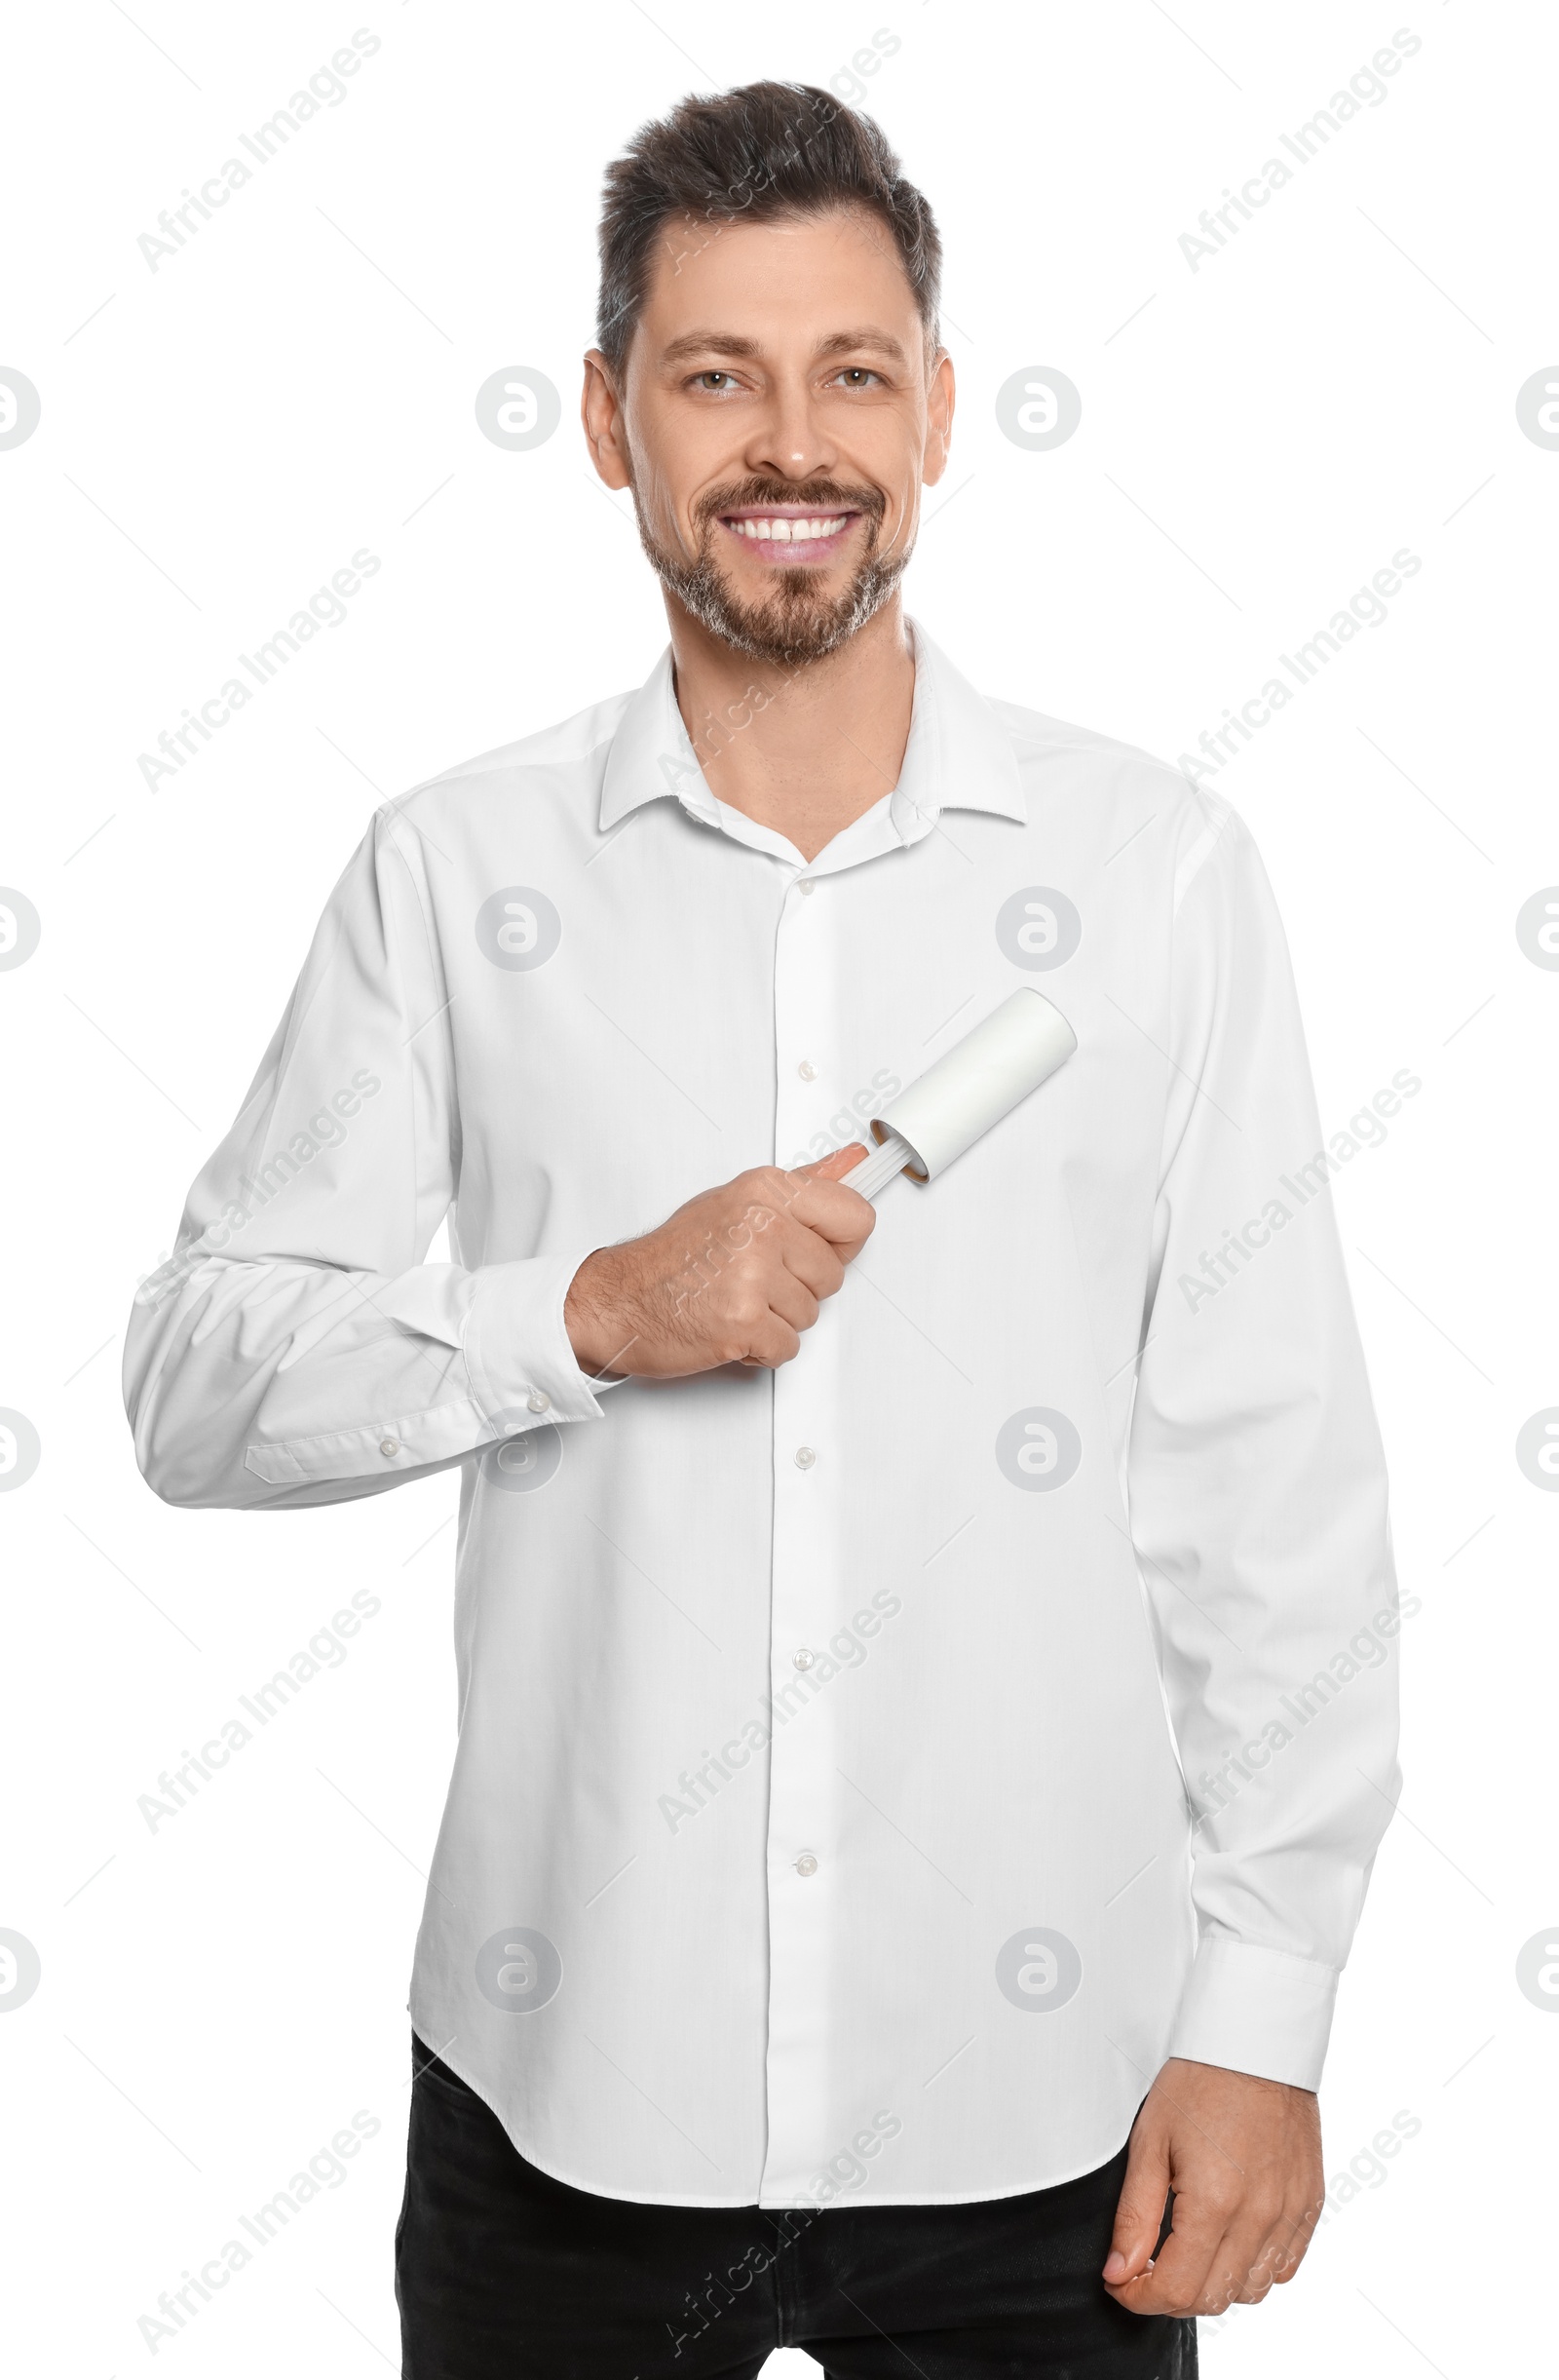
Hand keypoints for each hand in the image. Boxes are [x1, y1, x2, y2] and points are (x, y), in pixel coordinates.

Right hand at [564, 1146, 873, 1380]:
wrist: (618, 1300)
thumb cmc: (674, 1257)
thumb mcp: (737, 1202)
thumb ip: (802, 1185)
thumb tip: (852, 1161)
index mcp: (766, 1191)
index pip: (856, 1217)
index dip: (837, 1244)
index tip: (811, 1249)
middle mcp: (762, 1226)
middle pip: (833, 1275)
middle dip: (798, 1288)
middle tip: (752, 1280)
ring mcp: (752, 1275)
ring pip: (810, 1314)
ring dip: (776, 1319)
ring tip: (735, 1300)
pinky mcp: (743, 1322)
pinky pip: (789, 1347)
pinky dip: (762, 1349)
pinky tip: (730, 1326)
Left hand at [1102, 2058, 1322, 2316]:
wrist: (1254, 2040)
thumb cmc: (1199, 2080)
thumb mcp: (1150, 2141)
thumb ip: (1135, 2215)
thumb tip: (1119, 2271)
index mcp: (1215, 2202)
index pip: (1177, 2290)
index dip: (1139, 2297)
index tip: (1121, 2283)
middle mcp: (1260, 2216)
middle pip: (1214, 2299)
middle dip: (1172, 2295)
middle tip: (1146, 2267)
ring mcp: (1291, 2212)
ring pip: (1252, 2290)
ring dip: (1214, 2284)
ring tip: (1187, 2251)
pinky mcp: (1310, 2202)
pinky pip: (1285, 2265)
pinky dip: (1254, 2268)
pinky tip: (1229, 2239)